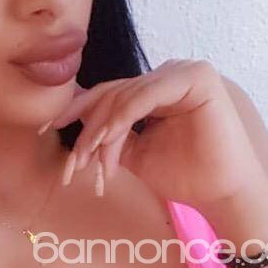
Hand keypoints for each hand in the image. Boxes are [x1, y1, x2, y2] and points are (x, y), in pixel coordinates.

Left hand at [45, 58, 267, 208]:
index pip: (109, 93)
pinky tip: (108, 139)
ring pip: (125, 96)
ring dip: (103, 131)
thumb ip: (111, 134)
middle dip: (88, 130)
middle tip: (74, 164)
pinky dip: (123, 116)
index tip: (46, 129)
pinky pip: (147, 94)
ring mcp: (184, 72)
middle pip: (113, 94)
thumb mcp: (136, 153)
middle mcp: (170, 74)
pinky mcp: (198, 78)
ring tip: (91, 163)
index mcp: (157, 88)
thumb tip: (75, 120)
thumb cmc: (185, 176)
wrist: (221, 195)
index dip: (77, 110)